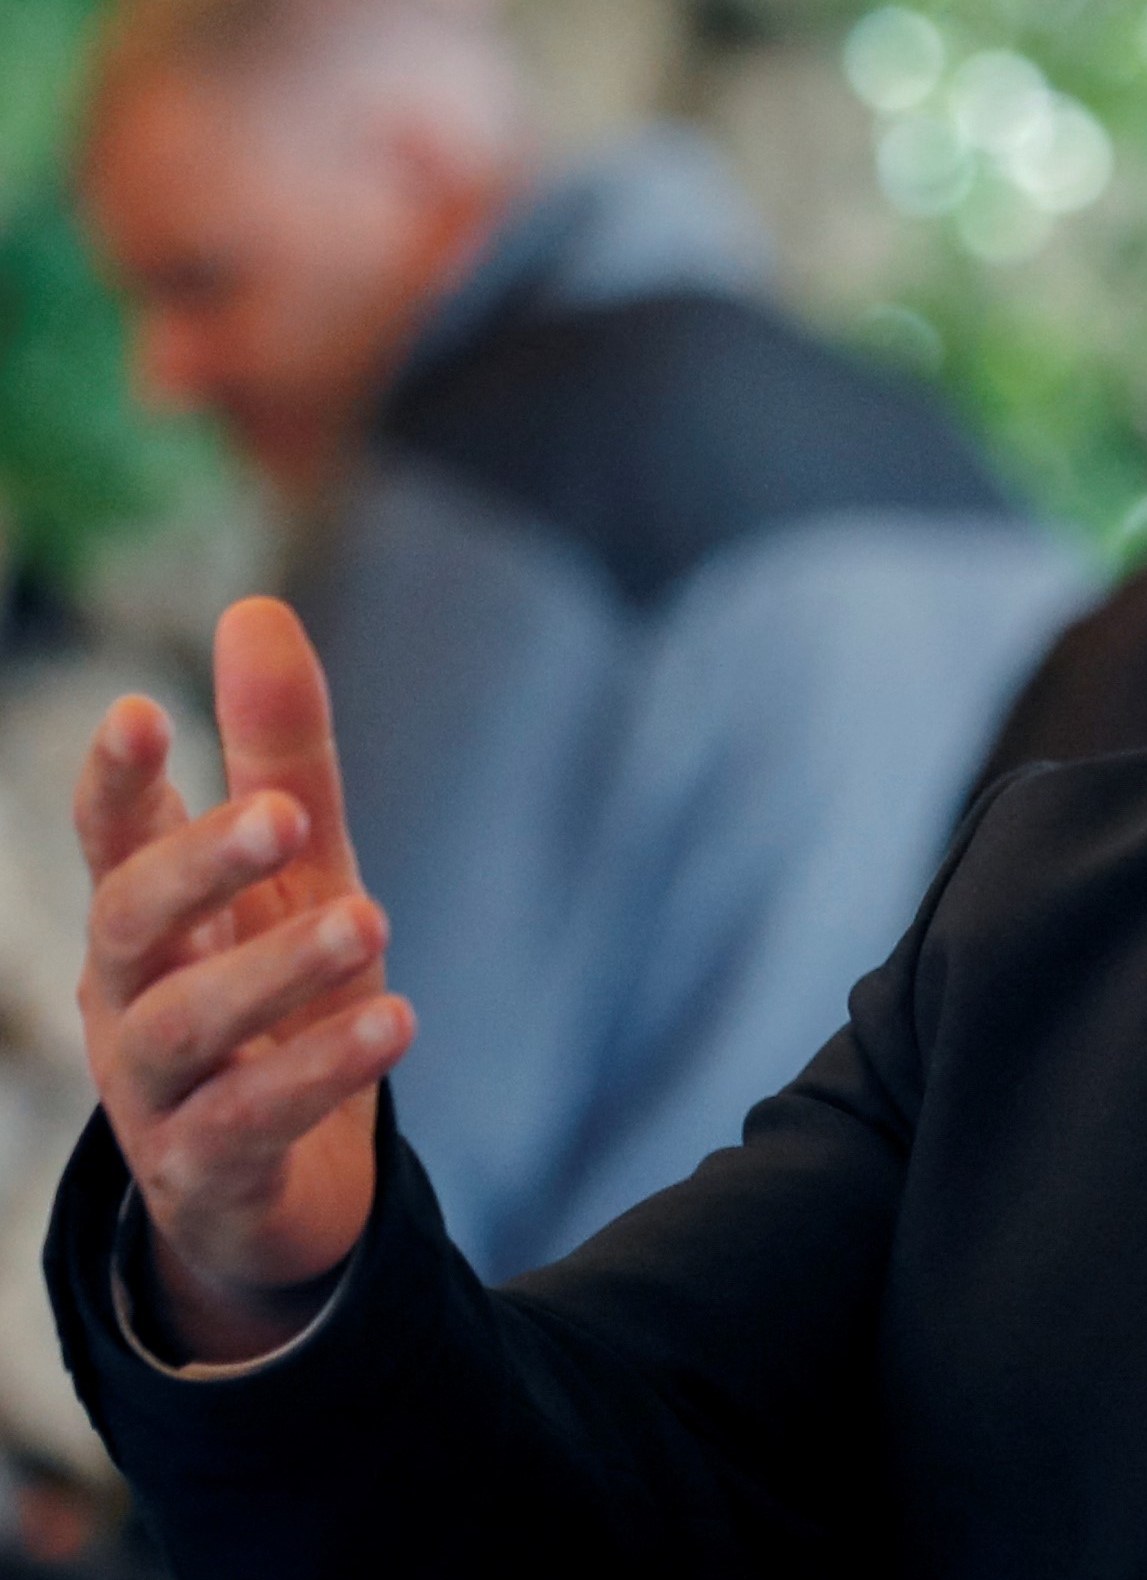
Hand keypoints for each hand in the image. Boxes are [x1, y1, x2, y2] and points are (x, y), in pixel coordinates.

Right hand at [73, 599, 411, 1360]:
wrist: (287, 1185)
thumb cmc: (276, 998)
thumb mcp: (296, 870)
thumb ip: (279, 752)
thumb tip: (256, 605)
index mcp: (149, 916)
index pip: (110, 836)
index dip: (117, 779)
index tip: (139, 712)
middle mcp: (132, 996)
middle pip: (130, 923)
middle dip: (197, 866)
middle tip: (282, 816)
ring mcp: (159, 1091)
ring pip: (182, 1027)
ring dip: (272, 972)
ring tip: (366, 920)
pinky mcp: (210, 1171)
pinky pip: (247, 1122)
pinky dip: (315, 1073)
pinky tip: (392, 1021)